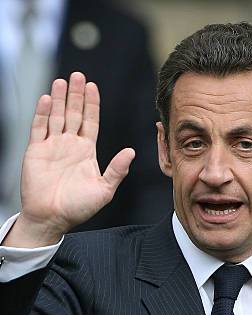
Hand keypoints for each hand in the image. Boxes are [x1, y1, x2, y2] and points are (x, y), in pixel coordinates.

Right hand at [10, 72, 134, 245]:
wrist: (51, 218)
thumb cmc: (78, 208)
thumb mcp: (103, 190)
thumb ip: (116, 170)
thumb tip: (131, 152)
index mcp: (86, 152)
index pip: (90, 122)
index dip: (92, 104)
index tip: (93, 87)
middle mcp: (69, 146)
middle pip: (74, 113)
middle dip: (76, 94)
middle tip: (79, 75)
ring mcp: (51, 146)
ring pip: (56, 116)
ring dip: (60, 98)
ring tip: (63, 81)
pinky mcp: (35, 151)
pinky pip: (39, 127)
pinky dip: (43, 113)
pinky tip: (48, 99)